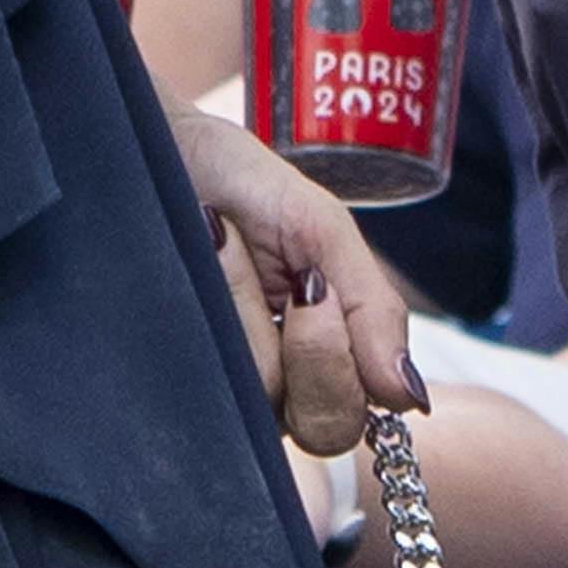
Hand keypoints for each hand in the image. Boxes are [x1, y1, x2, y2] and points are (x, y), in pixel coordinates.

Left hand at [171, 101, 427, 453]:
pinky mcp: (165, 362)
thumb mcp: (321, 230)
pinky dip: (209, 300)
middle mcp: (271, 387)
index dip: (340, 363)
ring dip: (244, 300)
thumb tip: (410, 398)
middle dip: (311, 351)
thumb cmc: (241, 183)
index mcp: (317, 362)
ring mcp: (218, 378)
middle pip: (319, 429)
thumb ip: (374, 309)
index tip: (318, 287)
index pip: (352, 419)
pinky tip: (198, 258)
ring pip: (259, 391)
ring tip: (220, 240)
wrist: (157, 139)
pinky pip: (201, 368)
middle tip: (295, 282)